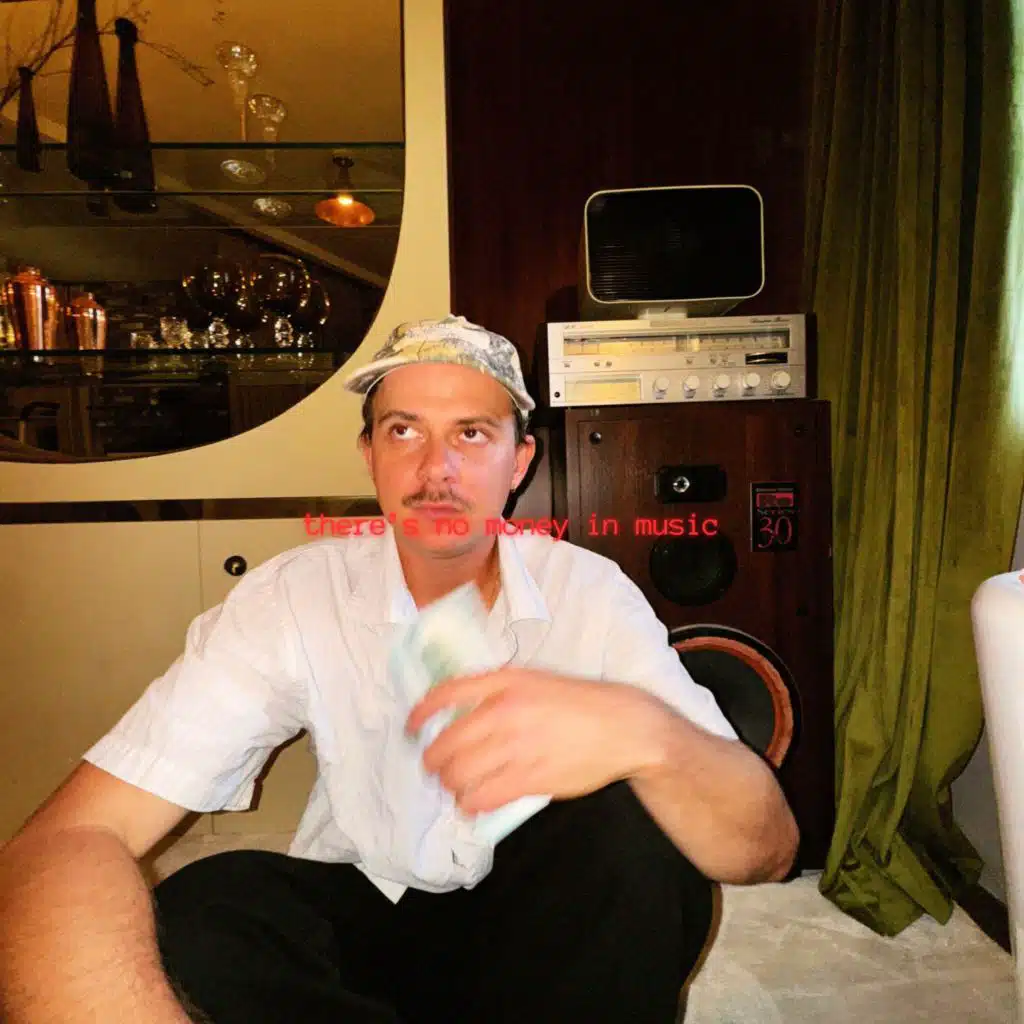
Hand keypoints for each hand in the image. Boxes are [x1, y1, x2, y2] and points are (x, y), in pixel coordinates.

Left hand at [405, 667, 664, 813]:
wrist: (623, 726)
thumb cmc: (579, 703)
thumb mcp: (535, 680)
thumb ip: (498, 692)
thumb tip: (461, 711)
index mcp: (505, 682)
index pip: (446, 694)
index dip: (420, 712)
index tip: (410, 726)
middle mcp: (504, 712)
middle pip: (444, 744)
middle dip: (433, 761)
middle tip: (435, 768)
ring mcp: (516, 747)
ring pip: (458, 775)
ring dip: (450, 785)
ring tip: (455, 787)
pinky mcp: (529, 778)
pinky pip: (482, 797)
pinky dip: (470, 804)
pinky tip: (473, 802)